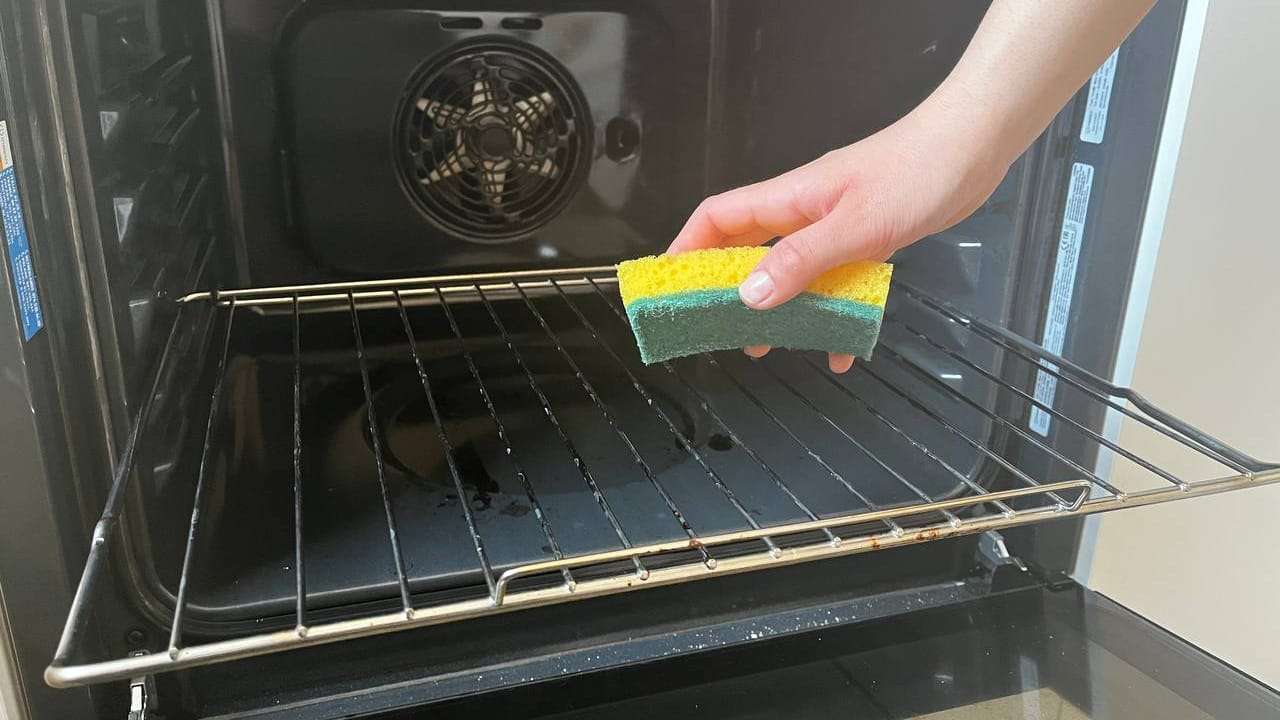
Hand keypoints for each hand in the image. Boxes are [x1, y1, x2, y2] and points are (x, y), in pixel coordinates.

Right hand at [667, 100, 1013, 371]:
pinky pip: (836, 279)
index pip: (718, 219)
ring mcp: (834, 224)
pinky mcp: (866, 237)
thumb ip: (801, 260)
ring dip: (777, 308)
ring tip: (766, 347)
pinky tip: (842, 347)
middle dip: (726, 289)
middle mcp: (804, 211)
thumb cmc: (916, 174)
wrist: (974, 147)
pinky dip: (834, 311)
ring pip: (790, 269)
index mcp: (789, 198)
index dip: (686, 249)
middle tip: (714, 329)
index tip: (668, 286)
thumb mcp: (856, 225)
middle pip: (746, 249)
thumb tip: (748, 297)